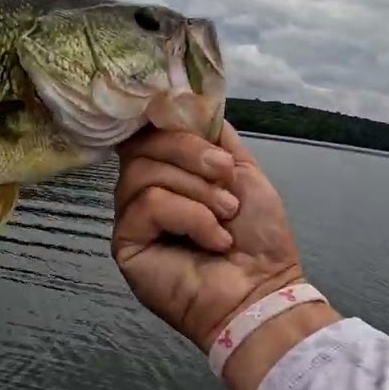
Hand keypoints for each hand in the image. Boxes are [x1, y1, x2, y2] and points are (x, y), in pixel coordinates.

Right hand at [112, 121, 318, 355]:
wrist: (262, 288)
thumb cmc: (258, 237)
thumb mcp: (242, 171)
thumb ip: (212, 136)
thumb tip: (183, 101)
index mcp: (169, 172)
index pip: (148, 131)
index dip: (168, 122)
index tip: (199, 128)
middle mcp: (143, 192)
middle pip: (144, 145)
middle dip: (192, 155)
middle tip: (228, 182)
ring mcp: (132, 219)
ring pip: (145, 173)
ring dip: (197, 191)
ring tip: (225, 217)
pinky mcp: (125, 244)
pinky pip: (148, 205)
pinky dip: (189, 216)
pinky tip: (213, 240)